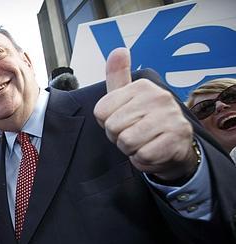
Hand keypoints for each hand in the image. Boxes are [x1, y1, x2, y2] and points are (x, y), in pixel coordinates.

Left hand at [94, 48, 197, 181]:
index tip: (123, 121)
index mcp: (142, 86)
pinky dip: (143, 159)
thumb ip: (118, 76)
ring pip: (126, 142)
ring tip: (143, 142)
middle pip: (112, 128)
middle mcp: (159, 97)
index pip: (101, 112)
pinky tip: (152, 151)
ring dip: (130, 149)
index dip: (107, 123)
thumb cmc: (146, 121)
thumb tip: (118, 50)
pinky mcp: (176, 139)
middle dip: (118, 137)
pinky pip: (142, 156)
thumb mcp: (127, 98)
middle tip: (135, 134)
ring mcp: (170, 117)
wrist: (175, 146)